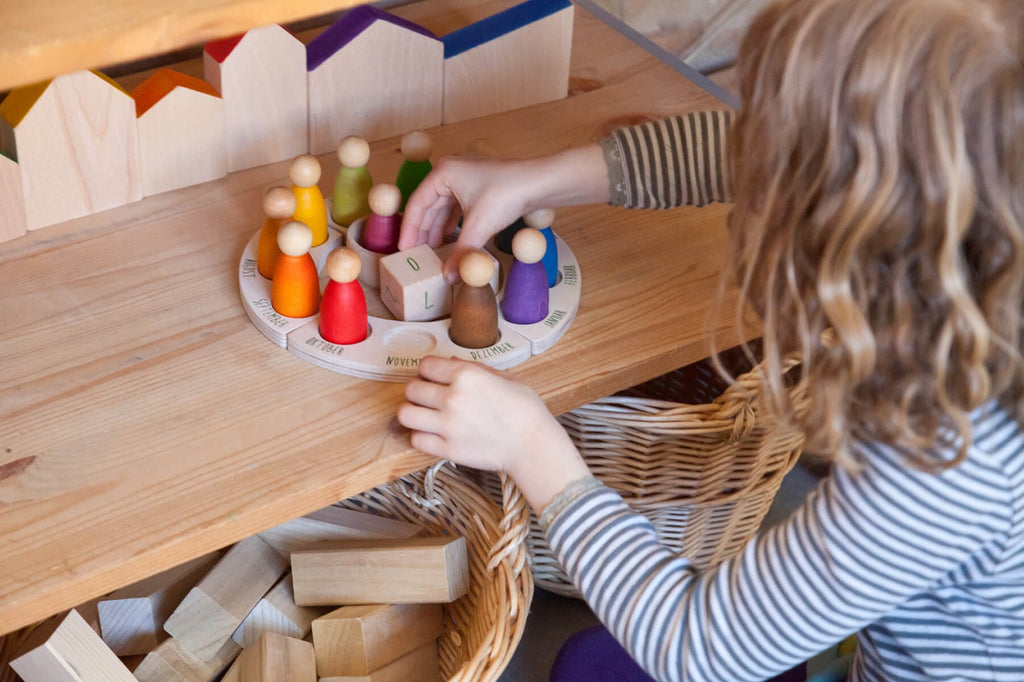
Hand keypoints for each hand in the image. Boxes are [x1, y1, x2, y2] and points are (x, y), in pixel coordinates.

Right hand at [398, 156, 537, 281]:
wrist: (540, 183)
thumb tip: (449, 277)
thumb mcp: (479, 226)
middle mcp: (451, 171)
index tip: (404, 249)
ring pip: (443, 207)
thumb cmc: (508, 193)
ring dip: (438, 229)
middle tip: (416, 254)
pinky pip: (457, 207)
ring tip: (432, 250)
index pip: (417, 204)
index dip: (409, 229)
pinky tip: (451, 239)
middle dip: (423, 231)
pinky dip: (453, 224)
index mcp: (443, 173)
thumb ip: (461, 253)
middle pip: (428, 205)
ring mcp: (466, 177)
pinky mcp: (479, 186)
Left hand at [398, 356, 590, 511]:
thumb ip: (472, 368)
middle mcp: (452, 398)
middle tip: (428, 396)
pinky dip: (420, 435)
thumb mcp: (503, 377)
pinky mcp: (447, 449)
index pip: (425, 366)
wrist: (533, 445)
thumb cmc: (525, 409)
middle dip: (418, 390)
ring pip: (406, 414)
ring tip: (425, 414)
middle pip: (411, 389)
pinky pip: (416, 439)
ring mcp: (447, 426)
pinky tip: (433, 433)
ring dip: (413, 412)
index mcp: (466, 376)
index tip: (434, 377)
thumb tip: (450, 363)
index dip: (428, 370)